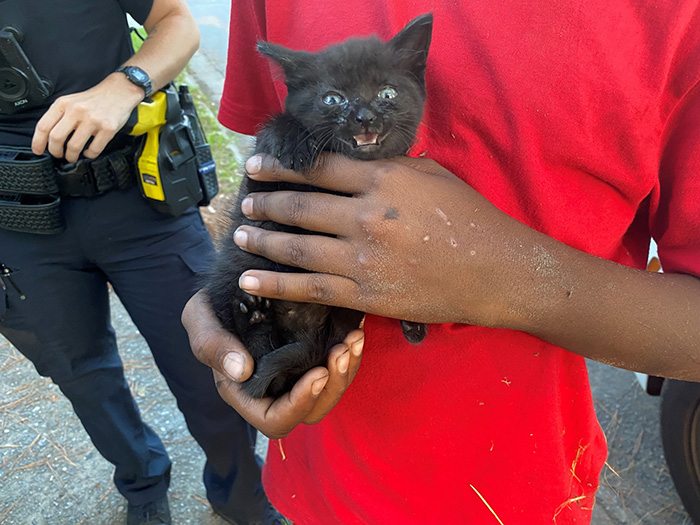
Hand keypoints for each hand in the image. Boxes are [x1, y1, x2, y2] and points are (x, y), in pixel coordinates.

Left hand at [31, 73, 143, 162]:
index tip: (38, 150)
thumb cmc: (94, 99)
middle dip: (55, 151)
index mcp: (64, 104)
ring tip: (73, 156)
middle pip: (56, 138)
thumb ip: (60, 115)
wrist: (119, 91)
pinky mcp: (107, 129)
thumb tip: (49, 137)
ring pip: (74, 146)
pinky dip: (90, 154)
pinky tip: (89, 152)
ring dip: (71, 156)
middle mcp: (76, 111)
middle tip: (58, 154)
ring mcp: (93, 120)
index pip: (44, 126)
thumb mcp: (71, 101)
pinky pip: (94, 149)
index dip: (38, 142)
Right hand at [181, 290, 364, 438]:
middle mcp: (276, 392)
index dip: (299, 404)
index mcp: (247, 395)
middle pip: (313, 412)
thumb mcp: (200, 319)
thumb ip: (211, 345)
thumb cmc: (211, 307)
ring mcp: (297, 377)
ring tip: (353, 338)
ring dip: (347, 369)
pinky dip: (351, 353)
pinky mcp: (314, 359)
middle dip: (333, 386)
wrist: (235, 286)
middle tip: (342, 352)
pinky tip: (356, 329)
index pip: (276, 420)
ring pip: (331, 391)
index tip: (317, 373)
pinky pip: (339, 368)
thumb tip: (241, 371)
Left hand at [233, 153, 531, 328]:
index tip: (258, 167)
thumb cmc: (471, 218)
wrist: (497, 272)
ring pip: (296, 247)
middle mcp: (365, 216)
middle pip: (300, 206)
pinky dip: (274, 284)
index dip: (282, 167)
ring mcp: (362, 258)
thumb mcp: (433, 175)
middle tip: (245, 201)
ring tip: (240, 234)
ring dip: (262, 240)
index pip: (319, 169)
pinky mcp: (365, 294)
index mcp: (383, 180)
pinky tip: (250, 280)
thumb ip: (390, 168)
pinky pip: (309, 288)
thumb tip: (357, 166)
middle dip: (266, 203)